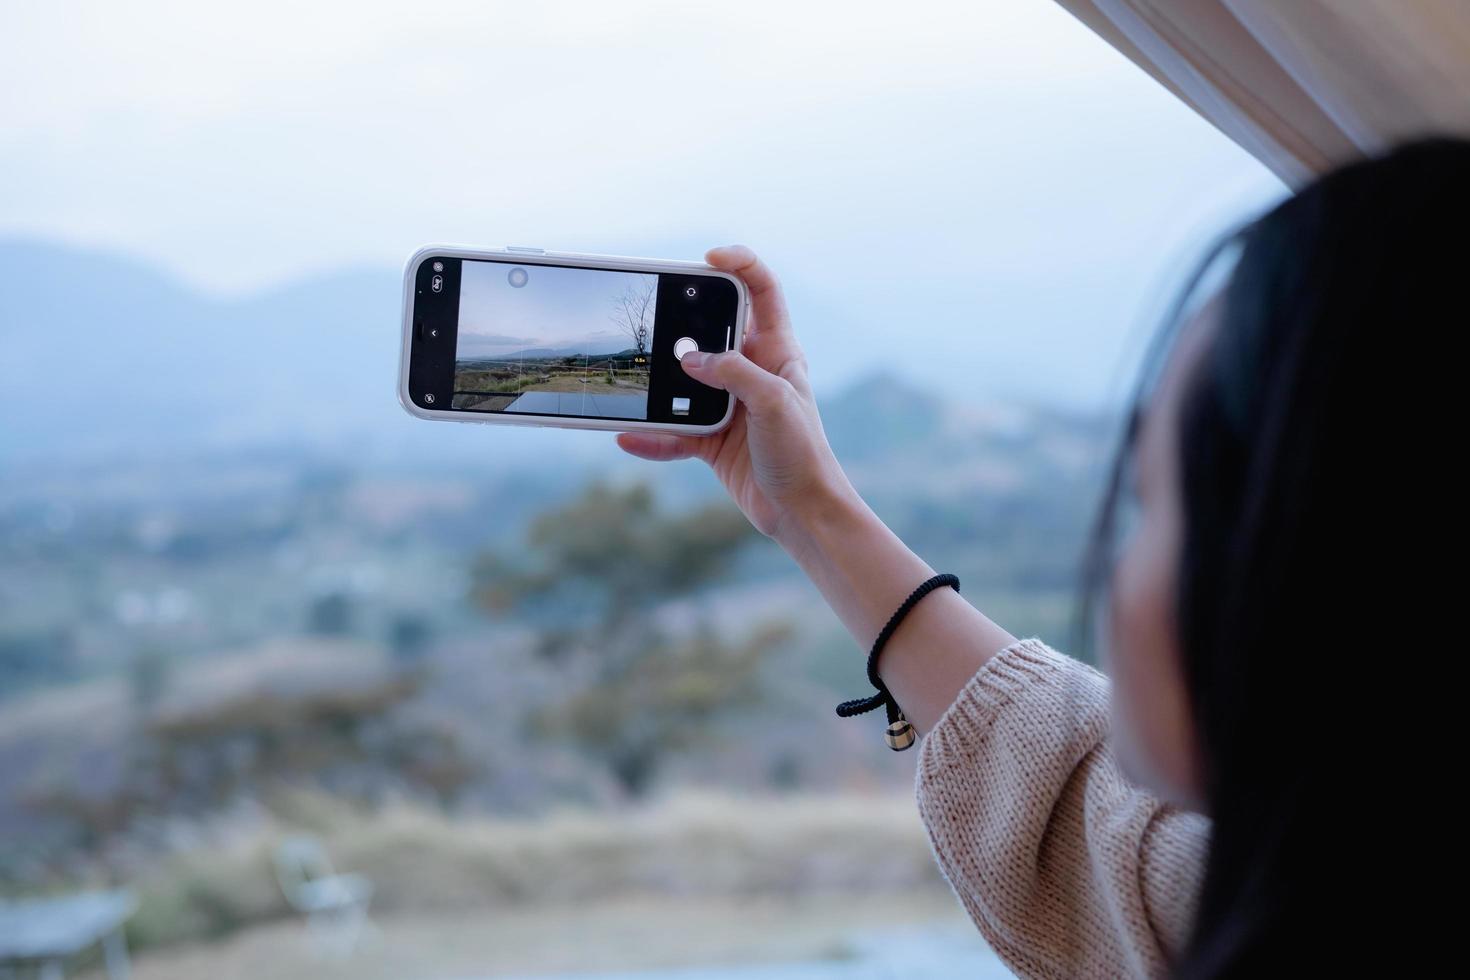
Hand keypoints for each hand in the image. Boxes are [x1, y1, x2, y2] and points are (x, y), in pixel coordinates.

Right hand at [616, 245, 852, 540]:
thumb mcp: (773, 404)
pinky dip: (652, 437)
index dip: (740, 265)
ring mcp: (728, 404)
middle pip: (710, 331)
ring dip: (659, 383)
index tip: (708, 258)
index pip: (761, 291)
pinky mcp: (711, 438)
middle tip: (654, 316)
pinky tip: (628, 437)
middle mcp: (751, 371)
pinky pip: (673, 430)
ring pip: (684, 381)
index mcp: (778, 352)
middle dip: (682, 323)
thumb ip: (733, 373)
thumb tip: (689, 359)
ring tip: (634, 381)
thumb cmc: (803, 453)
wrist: (802, 512)